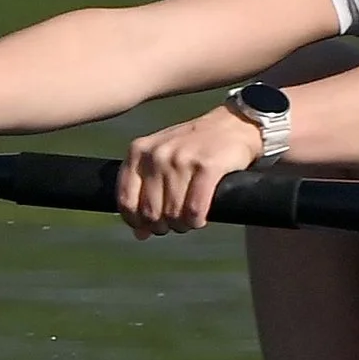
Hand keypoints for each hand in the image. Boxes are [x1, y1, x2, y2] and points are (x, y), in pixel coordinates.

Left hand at [117, 106, 264, 234]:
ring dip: (182, 225)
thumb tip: (139, 234)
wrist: (232, 125)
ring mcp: (181, 159)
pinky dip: (197, 221)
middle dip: (163, 226)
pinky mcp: (208, 166)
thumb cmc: (193, 148)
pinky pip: (195, 210)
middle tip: (176, 224)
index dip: (137, 221)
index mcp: (138, 151)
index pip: (126, 200)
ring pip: (173, 214)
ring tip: (190, 220)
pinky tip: (200, 219)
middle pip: (150, 212)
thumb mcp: (162, 161)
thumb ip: (146, 192)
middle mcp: (157, 154)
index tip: (149, 227)